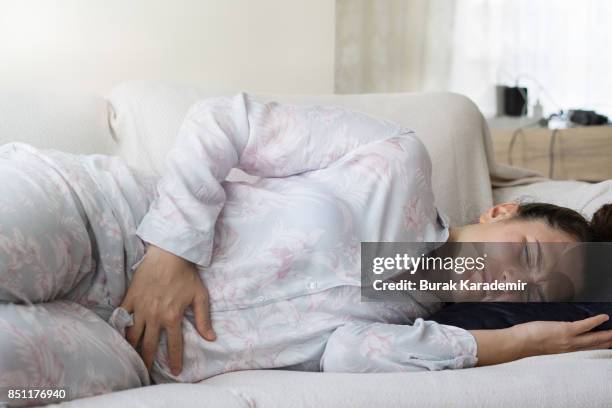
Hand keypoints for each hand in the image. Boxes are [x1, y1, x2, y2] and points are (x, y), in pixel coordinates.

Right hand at [120, 244, 215, 374]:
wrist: (169, 253)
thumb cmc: (186, 274)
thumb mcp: (200, 296)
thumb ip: (204, 319)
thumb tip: (211, 338)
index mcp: (172, 317)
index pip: (173, 345)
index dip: (174, 361)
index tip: (175, 371)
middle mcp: (154, 316)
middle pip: (148, 345)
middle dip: (147, 361)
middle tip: (145, 372)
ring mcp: (140, 308)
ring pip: (132, 335)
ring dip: (132, 348)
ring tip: (131, 358)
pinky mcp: (130, 298)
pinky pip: (121, 317)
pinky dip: (119, 328)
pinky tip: (118, 337)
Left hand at [512, 314, 611, 357]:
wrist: (518, 344)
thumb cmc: (525, 342)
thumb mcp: (543, 344)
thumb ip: (552, 341)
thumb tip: (552, 335)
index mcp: (564, 351)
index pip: (584, 349)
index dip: (596, 347)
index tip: (605, 345)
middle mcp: (569, 348)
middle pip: (594, 345)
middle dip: (607, 342)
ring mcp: (569, 340)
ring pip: (594, 338)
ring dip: (607, 334)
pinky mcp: (565, 330)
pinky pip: (585, 325)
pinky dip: (595, 321)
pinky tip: (604, 317)